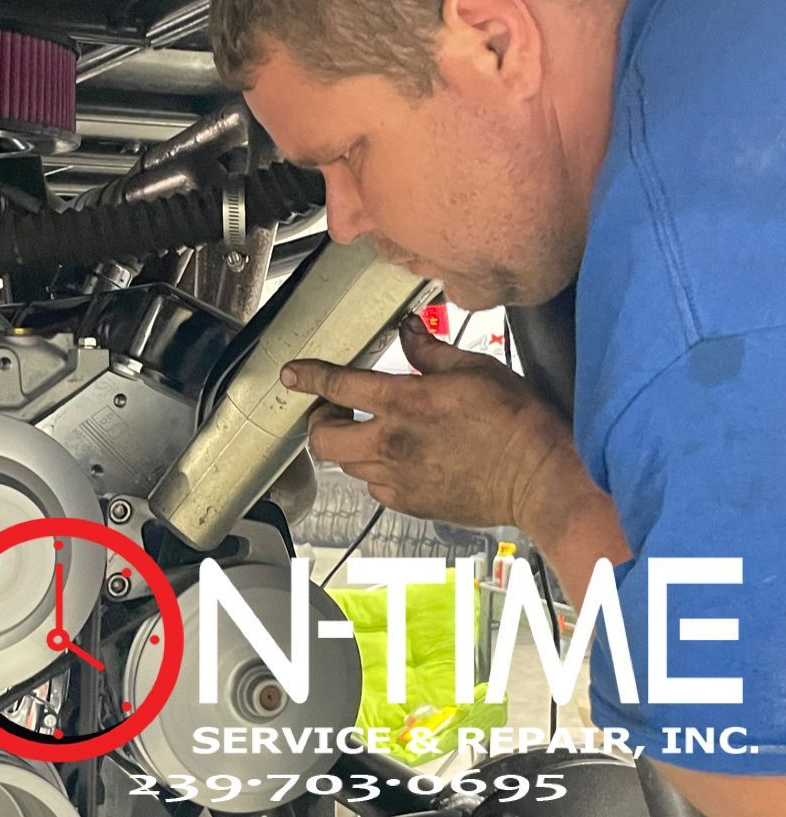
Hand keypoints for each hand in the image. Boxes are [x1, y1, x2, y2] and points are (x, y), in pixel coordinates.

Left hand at [282, 316, 579, 534]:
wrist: (539, 478)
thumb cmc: (514, 420)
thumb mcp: (474, 369)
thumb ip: (430, 350)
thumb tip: (408, 328)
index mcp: (403, 403)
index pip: (338, 386)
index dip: (308, 376)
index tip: (291, 373)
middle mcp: (390, 444)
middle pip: (323, 439)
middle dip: (321, 422)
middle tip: (337, 411)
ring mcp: (398, 479)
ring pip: (346, 465)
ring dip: (350, 447)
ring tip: (373, 433)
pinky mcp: (411, 504)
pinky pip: (374, 487)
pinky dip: (375, 472)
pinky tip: (399, 460)